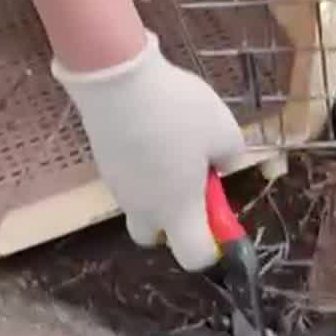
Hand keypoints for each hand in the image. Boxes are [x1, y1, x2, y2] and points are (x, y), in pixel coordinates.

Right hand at [53, 31, 248, 271]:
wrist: (115, 78)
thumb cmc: (177, 111)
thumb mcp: (225, 130)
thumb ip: (232, 157)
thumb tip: (222, 166)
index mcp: (177, 210)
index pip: (194, 257)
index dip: (212, 247)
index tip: (221, 216)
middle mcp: (144, 208)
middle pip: (157, 236)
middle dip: (176, 221)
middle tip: (193, 184)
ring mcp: (118, 187)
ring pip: (141, 204)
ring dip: (160, 189)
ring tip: (173, 145)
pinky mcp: (103, 163)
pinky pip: (128, 178)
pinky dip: (142, 168)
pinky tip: (152, 132)